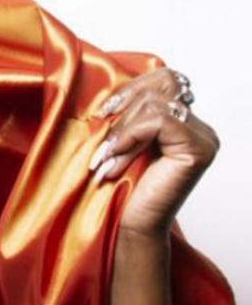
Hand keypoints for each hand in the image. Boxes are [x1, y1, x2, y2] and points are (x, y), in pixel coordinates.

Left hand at [88, 67, 220, 238]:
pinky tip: (114, 160)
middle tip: (103, 143)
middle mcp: (198, 127)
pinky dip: (129, 137)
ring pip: (155, 103)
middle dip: (123, 109)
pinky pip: (159, 121)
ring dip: (121, 132)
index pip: (164, 78)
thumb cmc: (120, 189)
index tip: (102, 114)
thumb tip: (110, 90)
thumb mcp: (120, 141)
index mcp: (182, 122)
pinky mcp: (198, 149)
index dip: (130, 89)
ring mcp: (202, 137)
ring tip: (105, 160)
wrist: (130, 227)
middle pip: (163, 82)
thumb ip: (127, 114)